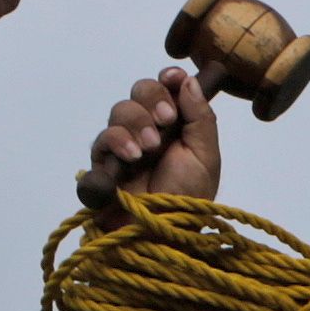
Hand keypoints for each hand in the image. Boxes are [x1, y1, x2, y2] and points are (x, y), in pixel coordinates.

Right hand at [89, 65, 223, 203]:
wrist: (165, 233)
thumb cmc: (189, 198)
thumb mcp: (206, 156)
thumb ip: (200, 117)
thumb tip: (188, 80)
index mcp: (175, 124)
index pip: (165, 88)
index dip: (167, 78)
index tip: (173, 78)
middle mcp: (149, 128)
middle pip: (140, 91)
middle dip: (153, 99)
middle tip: (167, 120)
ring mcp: (125, 144)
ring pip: (121, 110)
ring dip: (137, 123)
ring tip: (150, 148)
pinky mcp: (104, 162)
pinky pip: (103, 138)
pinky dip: (118, 141)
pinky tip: (132, 156)